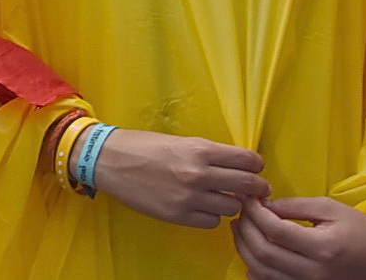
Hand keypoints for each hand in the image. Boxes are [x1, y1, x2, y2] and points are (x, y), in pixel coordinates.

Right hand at [91, 127, 268, 228]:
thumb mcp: (181, 141)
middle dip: (256, 188)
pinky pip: (212, 223)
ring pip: (233, 208)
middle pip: (248, 185)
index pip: (248, 160)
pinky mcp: (178, 215)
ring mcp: (189, 197)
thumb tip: (238, 168)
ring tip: (218, 197)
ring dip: (230, 203)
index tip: (254, 169)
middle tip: (254, 190)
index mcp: (200, 149)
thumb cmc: (143, 146)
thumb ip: (209, 155)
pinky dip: (211, 216)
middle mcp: (198, 174)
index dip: (256, 166)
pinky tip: (201, 207)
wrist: (109, 161)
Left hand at [234, 196, 365, 279]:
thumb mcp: (330, 208)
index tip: (246, 196)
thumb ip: (295, 206)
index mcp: (322, 247)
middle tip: (240, 211)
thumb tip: (263, 204)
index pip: (274, 229)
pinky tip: (253, 252)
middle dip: (244, 228)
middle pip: (262, 252)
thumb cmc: (361, 230)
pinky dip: (255, 269)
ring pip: (261, 271)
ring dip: (244, 247)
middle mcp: (314, 272)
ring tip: (241, 227)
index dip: (253, 210)